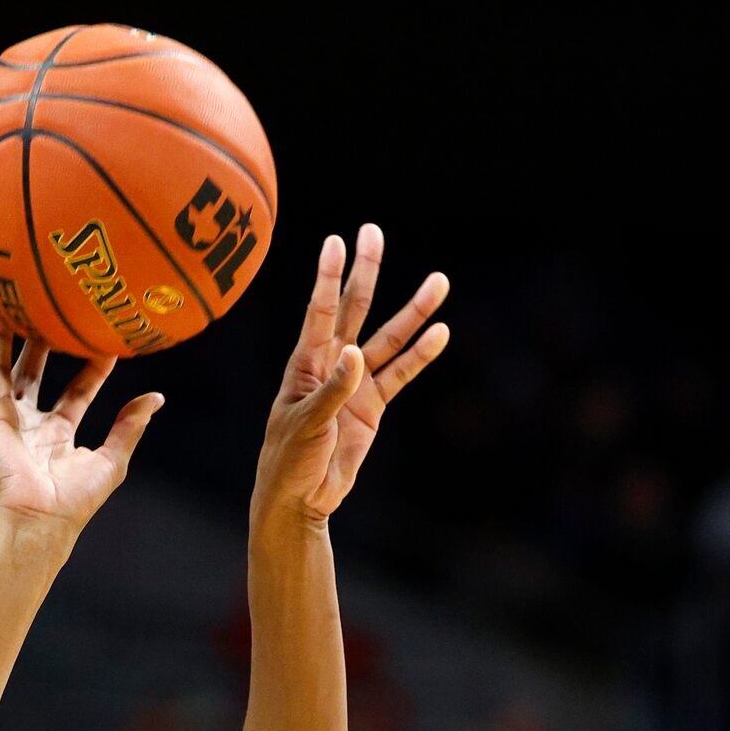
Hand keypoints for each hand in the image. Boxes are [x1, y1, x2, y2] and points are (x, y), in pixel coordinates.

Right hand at [0, 313, 162, 542]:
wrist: (43, 517)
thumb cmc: (76, 499)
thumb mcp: (112, 459)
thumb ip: (130, 427)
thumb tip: (156, 398)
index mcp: (59, 434)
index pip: (77, 392)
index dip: (90, 368)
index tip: (103, 341)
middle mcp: (32, 422)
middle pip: (35, 372)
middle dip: (40, 343)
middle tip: (51, 311)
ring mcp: (8, 417)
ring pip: (5, 366)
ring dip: (5, 335)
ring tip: (9, 300)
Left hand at [255, 225, 449, 523]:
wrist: (300, 497)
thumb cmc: (289, 459)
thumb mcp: (306, 425)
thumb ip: (332, 390)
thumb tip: (355, 354)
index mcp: (305, 363)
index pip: (320, 311)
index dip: (329, 277)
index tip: (337, 242)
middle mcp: (331, 363)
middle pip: (354, 309)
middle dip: (366, 272)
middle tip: (374, 233)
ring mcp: (355, 383)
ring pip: (388, 339)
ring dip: (412, 312)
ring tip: (439, 282)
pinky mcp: (372, 406)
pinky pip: (401, 375)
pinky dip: (420, 356)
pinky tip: (440, 333)